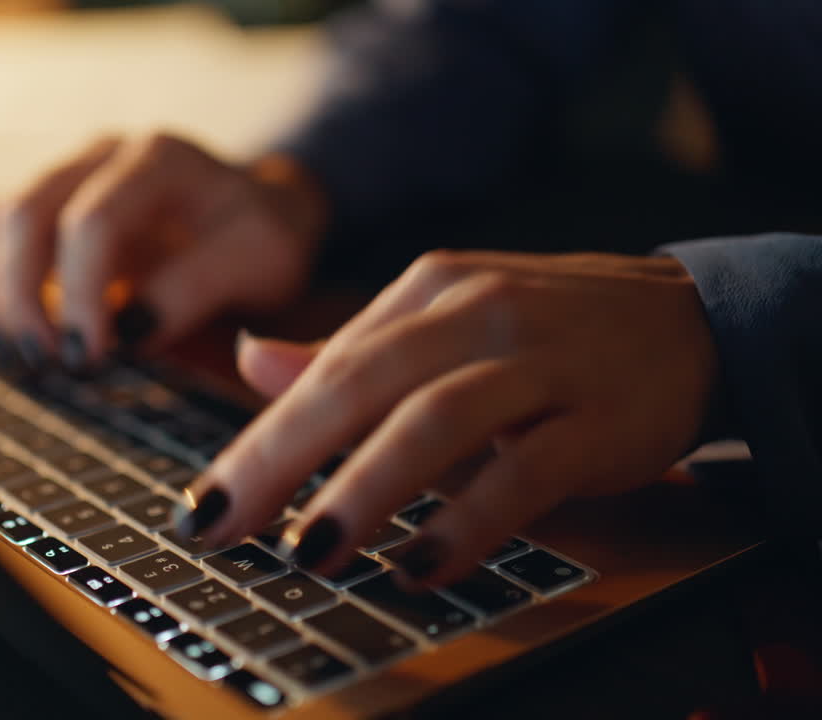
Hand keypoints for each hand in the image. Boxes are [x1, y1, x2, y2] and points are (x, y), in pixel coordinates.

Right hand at [0, 134, 325, 368]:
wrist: (253, 210)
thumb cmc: (259, 236)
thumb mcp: (259, 261)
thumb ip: (196, 289)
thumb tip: (127, 332)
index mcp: (158, 159)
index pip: (90, 222)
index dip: (77, 298)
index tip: (88, 360)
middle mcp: (99, 155)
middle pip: (21, 213)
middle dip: (19, 300)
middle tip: (43, 367)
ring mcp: (62, 174)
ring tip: (13, 360)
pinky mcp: (40, 205)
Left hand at [176, 250, 718, 587]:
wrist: (691, 319)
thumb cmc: (546, 330)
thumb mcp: (444, 319)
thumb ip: (350, 347)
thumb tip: (251, 362)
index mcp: (426, 288)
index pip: (324, 367)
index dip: (257, 439)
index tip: (203, 505)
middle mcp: (474, 311)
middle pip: (360, 384)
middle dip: (280, 459)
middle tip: (224, 527)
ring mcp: (539, 361)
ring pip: (434, 420)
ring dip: (364, 489)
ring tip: (311, 551)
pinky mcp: (598, 418)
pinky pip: (524, 471)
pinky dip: (466, 519)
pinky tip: (419, 564)